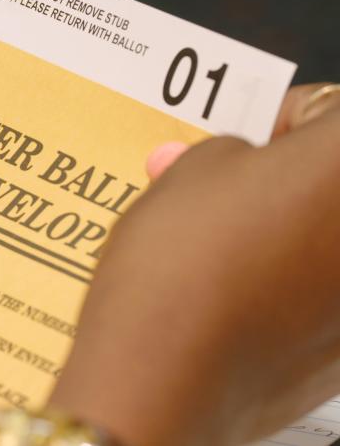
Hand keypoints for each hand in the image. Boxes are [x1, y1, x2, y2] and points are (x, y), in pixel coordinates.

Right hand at [50, 84, 339, 444]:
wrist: (162, 379)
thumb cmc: (177, 274)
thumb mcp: (187, 175)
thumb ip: (221, 154)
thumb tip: (228, 162)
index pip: (324, 107)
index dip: (273, 114)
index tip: (240, 132)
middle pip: (330, 183)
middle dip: (280, 175)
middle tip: (223, 185)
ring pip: (323, 240)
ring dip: (286, 229)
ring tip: (218, 243)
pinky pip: (319, 294)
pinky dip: (287, 285)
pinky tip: (232, 293)